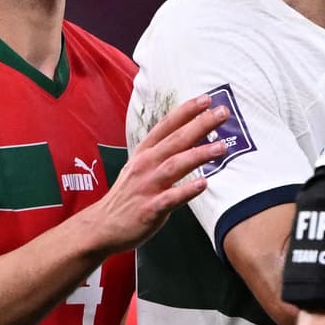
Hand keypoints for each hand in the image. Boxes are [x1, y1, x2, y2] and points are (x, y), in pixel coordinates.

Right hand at [83, 95, 227, 254]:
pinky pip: (170, 198)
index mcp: (144, 153)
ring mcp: (147, 186)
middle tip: (222, 113)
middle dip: (200, 124)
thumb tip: (191, 136)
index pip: (167, 126)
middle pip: (175, 140)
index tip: (206, 99)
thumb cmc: (128, 195)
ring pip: (175, 165)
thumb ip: (162, 151)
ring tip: (221, 147)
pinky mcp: (149, 209)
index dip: (186, 111)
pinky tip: (203, 184)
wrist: (102, 226)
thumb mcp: (140, 165)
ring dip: (199, 154)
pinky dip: (186, 190)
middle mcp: (145, 165)